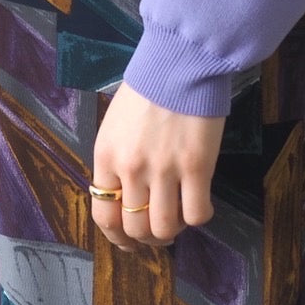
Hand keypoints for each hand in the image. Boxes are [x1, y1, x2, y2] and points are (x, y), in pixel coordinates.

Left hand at [90, 82, 222, 250]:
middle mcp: (131, 170)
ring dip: (172, 231)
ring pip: (164, 227)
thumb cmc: (146, 88)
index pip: (104, 216)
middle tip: (159, 231)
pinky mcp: (196, 168)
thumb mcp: (116, 125)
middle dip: (147, 238)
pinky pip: (197, 213)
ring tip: (179, 220)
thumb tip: (126, 194)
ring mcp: (164, 171)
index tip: (129, 241)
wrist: (178, 64)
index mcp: (107, 158)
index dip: (117, 238)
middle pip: (135, 228)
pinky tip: (200, 203)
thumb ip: (117, 160)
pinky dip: (198, 216)